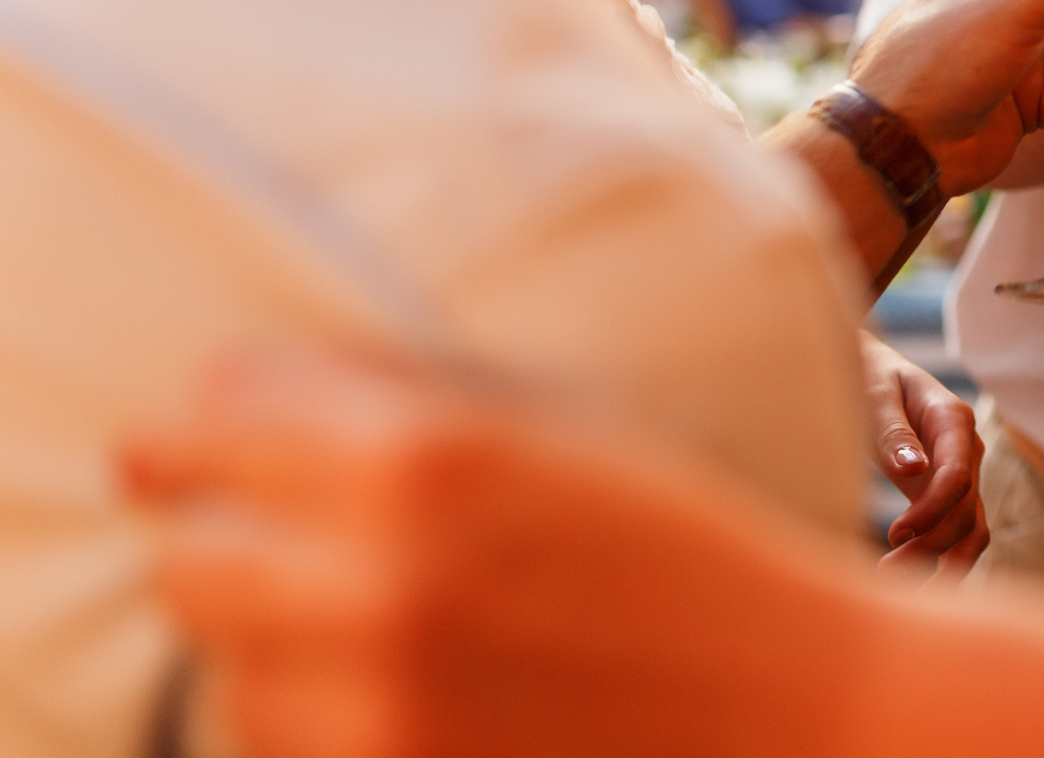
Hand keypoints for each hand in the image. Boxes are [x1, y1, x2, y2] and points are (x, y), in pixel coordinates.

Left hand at [122, 351, 865, 757]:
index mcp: (431, 459)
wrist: (797, 705)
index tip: (179, 443)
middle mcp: (383, 583)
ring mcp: (382, 707)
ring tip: (370, 627)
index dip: (193, 435)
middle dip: (226, 547)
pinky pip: (289, 751)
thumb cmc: (693, 552)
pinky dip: (319, 722)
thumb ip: (395, 400)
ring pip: (232, 678)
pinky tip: (400, 691)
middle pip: (193, 566)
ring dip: (273, 648)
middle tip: (276, 541)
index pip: (220, 432)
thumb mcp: (561, 433)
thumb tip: (225, 389)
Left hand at [861, 332, 985, 578]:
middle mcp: (967, 449)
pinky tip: (912, 583)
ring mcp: (963, 472)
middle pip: (967, 513)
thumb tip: (913, 468)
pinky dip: (942, 561)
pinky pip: (959, 533)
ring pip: (972, 531)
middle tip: (883, 575)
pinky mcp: (948, 493)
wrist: (872, 369)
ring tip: (899, 589)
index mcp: (953, 420)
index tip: (892, 536)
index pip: (957, 478)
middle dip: (931, 549)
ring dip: (943, 565)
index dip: (930, 513)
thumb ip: (892, 430)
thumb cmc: (868, 376)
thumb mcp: (872, 392)